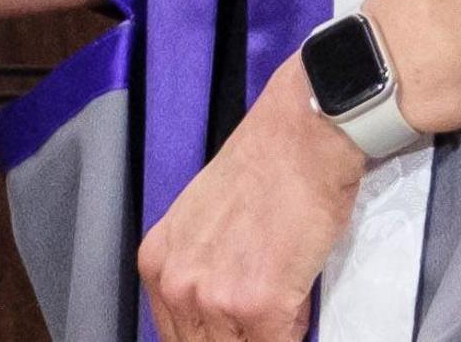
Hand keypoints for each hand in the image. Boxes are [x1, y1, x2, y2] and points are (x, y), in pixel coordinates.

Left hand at [135, 60, 366, 341]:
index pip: (177, 335)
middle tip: (261, 320)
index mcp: (158, 263)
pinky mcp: (260, 307)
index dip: (213, 336)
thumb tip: (216, 319)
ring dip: (266, 334)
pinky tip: (297, 299)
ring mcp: (215, 298)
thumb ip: (200, 272)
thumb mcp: (205, 224)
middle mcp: (177, 284)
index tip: (233, 329)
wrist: (302, 138)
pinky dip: (294, 331)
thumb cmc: (266, 168)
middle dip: (238, 337)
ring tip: (283, 302)